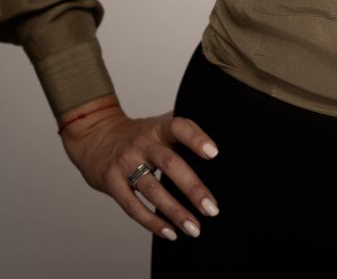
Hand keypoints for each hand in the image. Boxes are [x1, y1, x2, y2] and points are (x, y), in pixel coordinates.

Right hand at [59, 105, 220, 240]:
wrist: (94, 134)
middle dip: (192, 188)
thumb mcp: (158, 124)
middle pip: (170, 163)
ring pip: (152, 189)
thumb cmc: (138, 134)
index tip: (214, 153)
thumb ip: (183, 130)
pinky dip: (152, 222)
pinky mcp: (111, 181)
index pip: (180, 127)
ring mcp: (125, 162)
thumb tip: (221, 137)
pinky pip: (132, 205)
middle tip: (212, 208)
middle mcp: (142, 143)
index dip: (196, 138)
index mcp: (158, 127)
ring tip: (194, 228)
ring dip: (175, 211)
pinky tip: (170, 232)